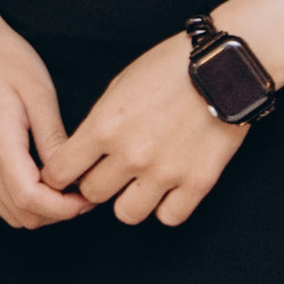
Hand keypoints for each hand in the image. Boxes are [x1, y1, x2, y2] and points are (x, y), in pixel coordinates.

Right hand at [0, 0, 87, 231]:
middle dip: (57, 213)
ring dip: (40, 209)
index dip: (64, 209)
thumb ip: (54, 139)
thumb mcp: (38, 91)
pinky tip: (42, 177)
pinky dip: (22, 199)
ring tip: (66, 186)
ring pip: (8, 211)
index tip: (88, 196)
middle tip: (84, 191)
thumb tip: (71, 176)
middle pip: (20, 215)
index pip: (31, 200)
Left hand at [44, 32, 249, 228]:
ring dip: (129, 199)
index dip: (59, 176)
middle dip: (95, 184)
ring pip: (127, 214)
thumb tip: (83, 154)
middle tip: (108, 173)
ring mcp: (165, 172)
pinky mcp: (197, 182)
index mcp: (104, 127)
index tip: (68, 173)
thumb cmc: (168, 68)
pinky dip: (167, 206)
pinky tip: (169, 188)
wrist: (223, 66)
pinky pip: (169, 217)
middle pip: (93, 194)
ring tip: (139, 182)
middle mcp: (130, 155)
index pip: (59, 173)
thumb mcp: (119, 86)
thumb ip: (98, 124)